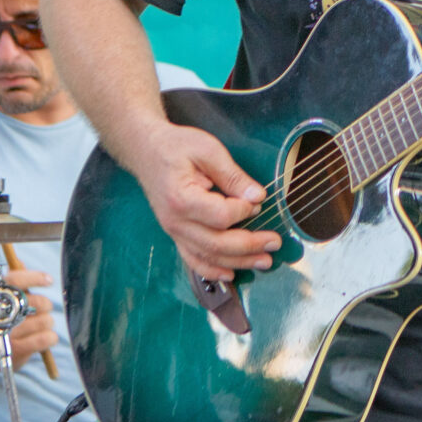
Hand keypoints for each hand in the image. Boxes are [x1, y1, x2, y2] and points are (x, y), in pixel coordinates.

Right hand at [0, 267, 63, 367]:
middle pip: (38, 302)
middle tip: (41, 309)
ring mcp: (7, 333)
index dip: (34, 277)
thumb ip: (13, 282)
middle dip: (45, 305)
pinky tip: (43, 338)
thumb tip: (19, 261)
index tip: (48, 280)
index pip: (15, 279)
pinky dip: (50, 337)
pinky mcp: (16, 350)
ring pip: (46, 321)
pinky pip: (46, 338)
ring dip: (47, 323)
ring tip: (38, 325)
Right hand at [126, 120, 281, 282]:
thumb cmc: (175, 147)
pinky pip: (194, 260)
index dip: (244, 211)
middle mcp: (175, 221)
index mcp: (182, 198)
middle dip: (250, 246)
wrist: (146, 151)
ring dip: (239, 262)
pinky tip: (231, 273)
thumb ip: (233, 176)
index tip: (257, 201)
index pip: (221, 216)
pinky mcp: (176, 235)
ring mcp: (174, 232)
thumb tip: (257, 197)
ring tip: (264, 261)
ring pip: (208, 256)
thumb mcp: (207, 150)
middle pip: (217, 243)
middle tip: (274, 243)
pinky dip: (213, 270)